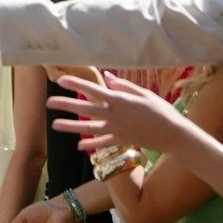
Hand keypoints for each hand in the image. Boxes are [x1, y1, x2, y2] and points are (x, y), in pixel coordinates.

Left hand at [49, 72, 180, 154]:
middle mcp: (114, 115)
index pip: (93, 90)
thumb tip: (106, 77)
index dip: (76, 84)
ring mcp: (116, 130)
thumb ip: (123, 86)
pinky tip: (79, 145)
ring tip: (55, 125)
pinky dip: (91, 144)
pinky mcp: (120, 141)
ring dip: (71, 127)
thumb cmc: (161, 111)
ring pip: (88, 128)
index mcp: (120, 100)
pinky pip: (102, 143)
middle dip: (66, 105)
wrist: (174, 135)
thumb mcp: (144, 94)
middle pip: (85, 109)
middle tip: (48, 103)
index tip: (61, 80)